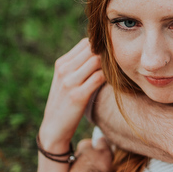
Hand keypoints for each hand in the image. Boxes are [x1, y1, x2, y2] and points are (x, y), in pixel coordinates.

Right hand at [39, 38, 105, 152]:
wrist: (54, 127)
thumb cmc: (65, 102)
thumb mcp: (66, 79)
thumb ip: (79, 65)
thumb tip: (101, 52)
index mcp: (61, 63)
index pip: (85, 43)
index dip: (100, 48)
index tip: (110, 57)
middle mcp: (64, 70)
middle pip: (92, 49)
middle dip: (107, 55)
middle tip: (118, 64)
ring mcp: (69, 82)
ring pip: (97, 61)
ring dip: (109, 66)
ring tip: (116, 73)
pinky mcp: (78, 95)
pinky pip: (100, 77)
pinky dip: (109, 77)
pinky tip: (113, 83)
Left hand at [67, 138, 112, 171]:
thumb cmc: (97, 166)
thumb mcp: (105, 152)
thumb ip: (103, 143)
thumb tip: (100, 138)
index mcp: (83, 146)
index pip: (90, 142)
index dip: (98, 147)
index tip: (104, 152)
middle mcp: (75, 154)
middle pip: (86, 154)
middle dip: (93, 157)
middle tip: (102, 163)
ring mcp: (71, 167)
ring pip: (82, 164)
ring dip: (89, 167)